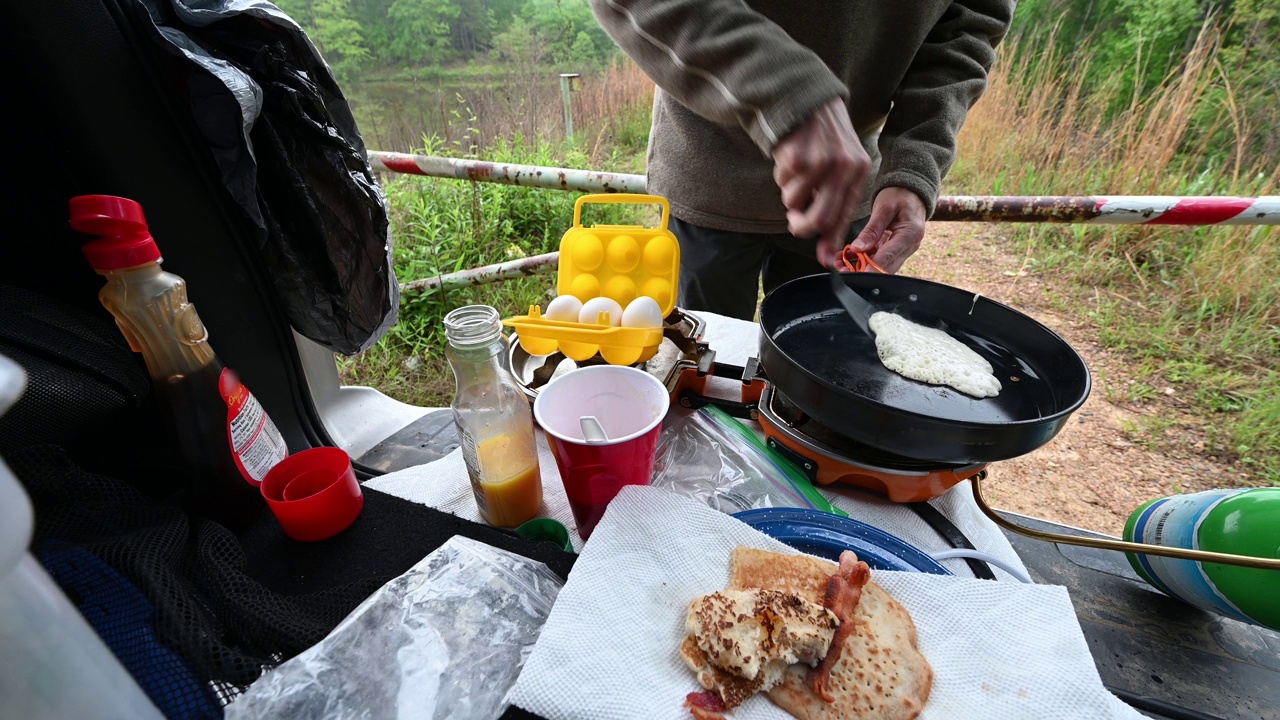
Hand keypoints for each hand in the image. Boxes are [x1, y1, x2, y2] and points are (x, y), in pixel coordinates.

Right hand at [772, 99, 870, 267]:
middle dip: (802, 225)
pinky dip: (780, 175)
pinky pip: (782, 183)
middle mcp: (842, 167)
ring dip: (789, 193)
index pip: (845, 216)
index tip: (825, 261)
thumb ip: (833, 203)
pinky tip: (788, 155)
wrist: (806, 97)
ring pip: (795, 201)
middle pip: (821, 219)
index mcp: (857, 171)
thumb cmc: (822, 138)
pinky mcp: (797, 156)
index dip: (832, 241)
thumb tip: (826, 253)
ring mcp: (820, 162)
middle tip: (794, 220)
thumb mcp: (840, 164)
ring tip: (795, 171)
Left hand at [848, 187, 926, 272]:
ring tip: (840, 264)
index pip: (889, 255)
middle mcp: (910, 245)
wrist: (911, 191)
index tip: (856, 273)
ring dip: (862, 267)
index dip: (871, 267)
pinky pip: (879, 258)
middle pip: (886, 267)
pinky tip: (848, 257)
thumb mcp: (884, 208)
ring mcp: (903, 249)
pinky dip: (864, 259)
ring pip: (882, 265)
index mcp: (911, 233)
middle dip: (864, 270)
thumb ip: (872, 230)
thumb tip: (859, 249)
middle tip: (843, 269)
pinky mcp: (895, 249)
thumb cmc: (900, 194)